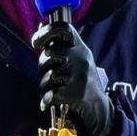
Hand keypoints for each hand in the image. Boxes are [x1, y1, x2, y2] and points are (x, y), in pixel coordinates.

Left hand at [33, 21, 113, 135]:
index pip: (63, 29)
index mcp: (81, 48)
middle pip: (49, 54)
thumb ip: (61, 45)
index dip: (46, 33)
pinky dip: (47, 100)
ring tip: (55, 88)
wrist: (100, 110)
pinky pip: (49, 94)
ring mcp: (79, 76)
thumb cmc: (82, 82)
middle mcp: (81, 59)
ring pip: (48, 76)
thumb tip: (41, 25)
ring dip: (45, 85)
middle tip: (49, 74)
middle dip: (43, 66)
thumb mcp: (77, 58)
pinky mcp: (75, 94)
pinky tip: (52, 100)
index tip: (36, 42)